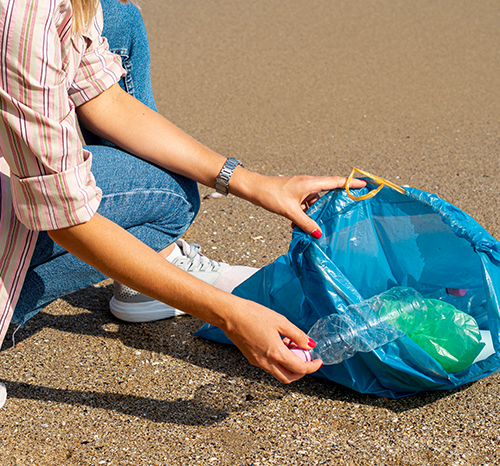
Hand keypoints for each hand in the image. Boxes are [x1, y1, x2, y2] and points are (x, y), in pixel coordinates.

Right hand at [221, 297, 322, 382]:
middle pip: (289, 378)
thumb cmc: (253, 315)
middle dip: (301, 373)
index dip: (313, 367)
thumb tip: (309, 345)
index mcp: (276, 353)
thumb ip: (297, 335)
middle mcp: (266, 362)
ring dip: (289, 366)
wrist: (230, 315)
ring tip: (292, 348)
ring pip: (278, 373)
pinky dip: (278, 361)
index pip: (300, 368)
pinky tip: (278, 345)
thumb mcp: (280, 321)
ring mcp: (257, 362)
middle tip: (307, 360)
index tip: (319, 361)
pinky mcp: (251, 358)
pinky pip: (268, 366)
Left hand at [233, 172, 365, 237]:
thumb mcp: (290, 211)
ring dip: (316, 213)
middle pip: (329, 192)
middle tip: (350, 207)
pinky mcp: (295, 195)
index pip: (336, 182)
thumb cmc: (271, 195)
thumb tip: (318, 234)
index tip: (365, 185)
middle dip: (337, 201)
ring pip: (316, 201)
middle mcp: (308, 184)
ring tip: (318, 225)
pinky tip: (299, 226)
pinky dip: (305, 214)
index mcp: (310, 183)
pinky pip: (306, 205)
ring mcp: (301, 189)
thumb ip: (305, 223)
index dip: (351, 184)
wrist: (254, 189)